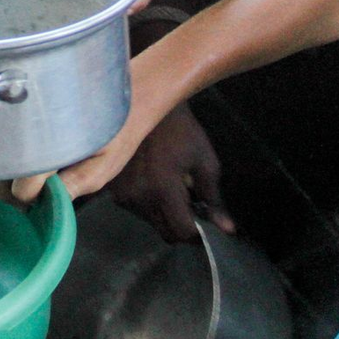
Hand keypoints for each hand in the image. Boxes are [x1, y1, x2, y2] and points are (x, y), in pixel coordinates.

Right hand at [107, 104, 233, 241]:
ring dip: (163, 212)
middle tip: (190, 202)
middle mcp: (138, 196)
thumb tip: (227, 229)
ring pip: (150, 220)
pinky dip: (147, 201)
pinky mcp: (111, 187)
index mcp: (163, 190)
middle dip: (181, 223)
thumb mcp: (204, 162)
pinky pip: (135, 207)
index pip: (182, 232)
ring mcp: (121, 192)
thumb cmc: (180, 131)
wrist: (146, 104)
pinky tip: (152, 179)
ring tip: (169, 185)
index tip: (206, 223)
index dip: (198, 233)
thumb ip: (213, 199)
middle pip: (165, 231)